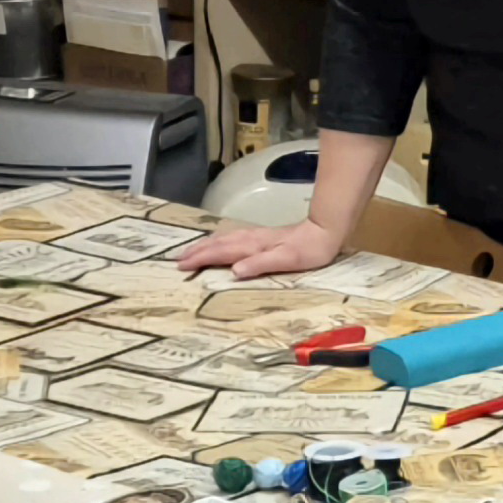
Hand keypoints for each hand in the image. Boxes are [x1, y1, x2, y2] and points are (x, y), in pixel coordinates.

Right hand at [171, 216, 344, 279]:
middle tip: (177, 260)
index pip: (221, 253)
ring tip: (191, 251)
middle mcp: (251, 239)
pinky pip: (233, 237)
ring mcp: (257, 236)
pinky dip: (220, 241)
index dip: (201, 259)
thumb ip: (260, 264)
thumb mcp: (286, 260)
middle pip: (218, 244)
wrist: (325, 231)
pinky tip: (220, 243)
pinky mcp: (263, 236)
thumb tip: (234, 271)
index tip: (182, 266)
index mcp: (253, 246)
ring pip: (224, 238)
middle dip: (197, 251)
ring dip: (206, 245)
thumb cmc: (309, 250)